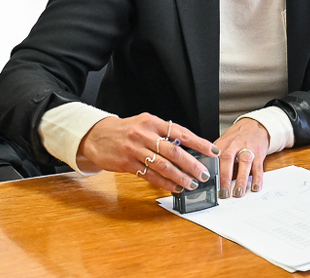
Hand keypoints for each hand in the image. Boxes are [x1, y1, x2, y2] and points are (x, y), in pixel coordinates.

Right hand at [79, 114, 217, 191]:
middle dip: (192, 164)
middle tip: (203, 174)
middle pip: (174, 151)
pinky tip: (174, 187)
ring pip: (163, 165)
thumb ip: (163, 134)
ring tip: (192, 184)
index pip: (181, 132)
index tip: (212, 151)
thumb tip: (186, 148)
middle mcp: (145, 134)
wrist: (96, 135)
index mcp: (153, 122)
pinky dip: (164, 183)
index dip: (199, 143)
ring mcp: (135, 150)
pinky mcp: (127, 164)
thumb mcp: (145, 124)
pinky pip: (150, 175)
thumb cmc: (126, 130)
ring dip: (180, 177)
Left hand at [214, 118, 269, 197]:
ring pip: (245, 163)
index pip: (214, 157)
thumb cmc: (237, 136)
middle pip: (228, 160)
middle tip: (224, 193)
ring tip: (238, 193)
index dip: (211, 171)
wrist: (255, 124)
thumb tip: (206, 174)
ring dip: (241, 179)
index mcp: (223, 143)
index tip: (208, 184)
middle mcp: (235, 145)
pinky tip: (255, 187)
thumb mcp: (223, 142)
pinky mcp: (259, 153)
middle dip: (225, 178)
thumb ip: (216, 156)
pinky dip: (257, 178)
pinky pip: (258, 166)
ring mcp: (248, 148)